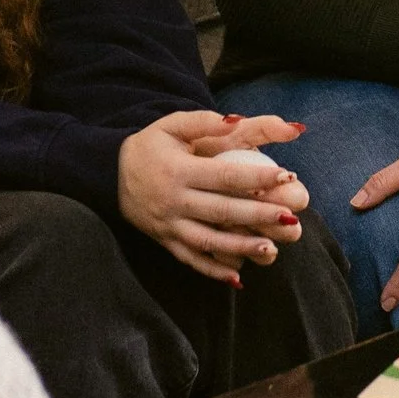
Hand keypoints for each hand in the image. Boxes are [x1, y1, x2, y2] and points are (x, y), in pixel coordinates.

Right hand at [118, 110, 307, 283]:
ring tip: (271, 249)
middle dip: (258, 215)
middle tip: (290, 218)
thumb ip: (203, 121)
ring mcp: (169, 226)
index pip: (224, 176)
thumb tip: (235, 120)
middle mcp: (175, 201)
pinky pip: (191, 260)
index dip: (257, 176)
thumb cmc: (149, 146)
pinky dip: (213, 271)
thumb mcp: (171, 125)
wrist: (108, 174)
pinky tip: (238, 277)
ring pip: (209, 241)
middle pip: (222, 211)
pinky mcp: (165, 241)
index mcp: (179, 171)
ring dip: (240, 247)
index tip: (286, 176)